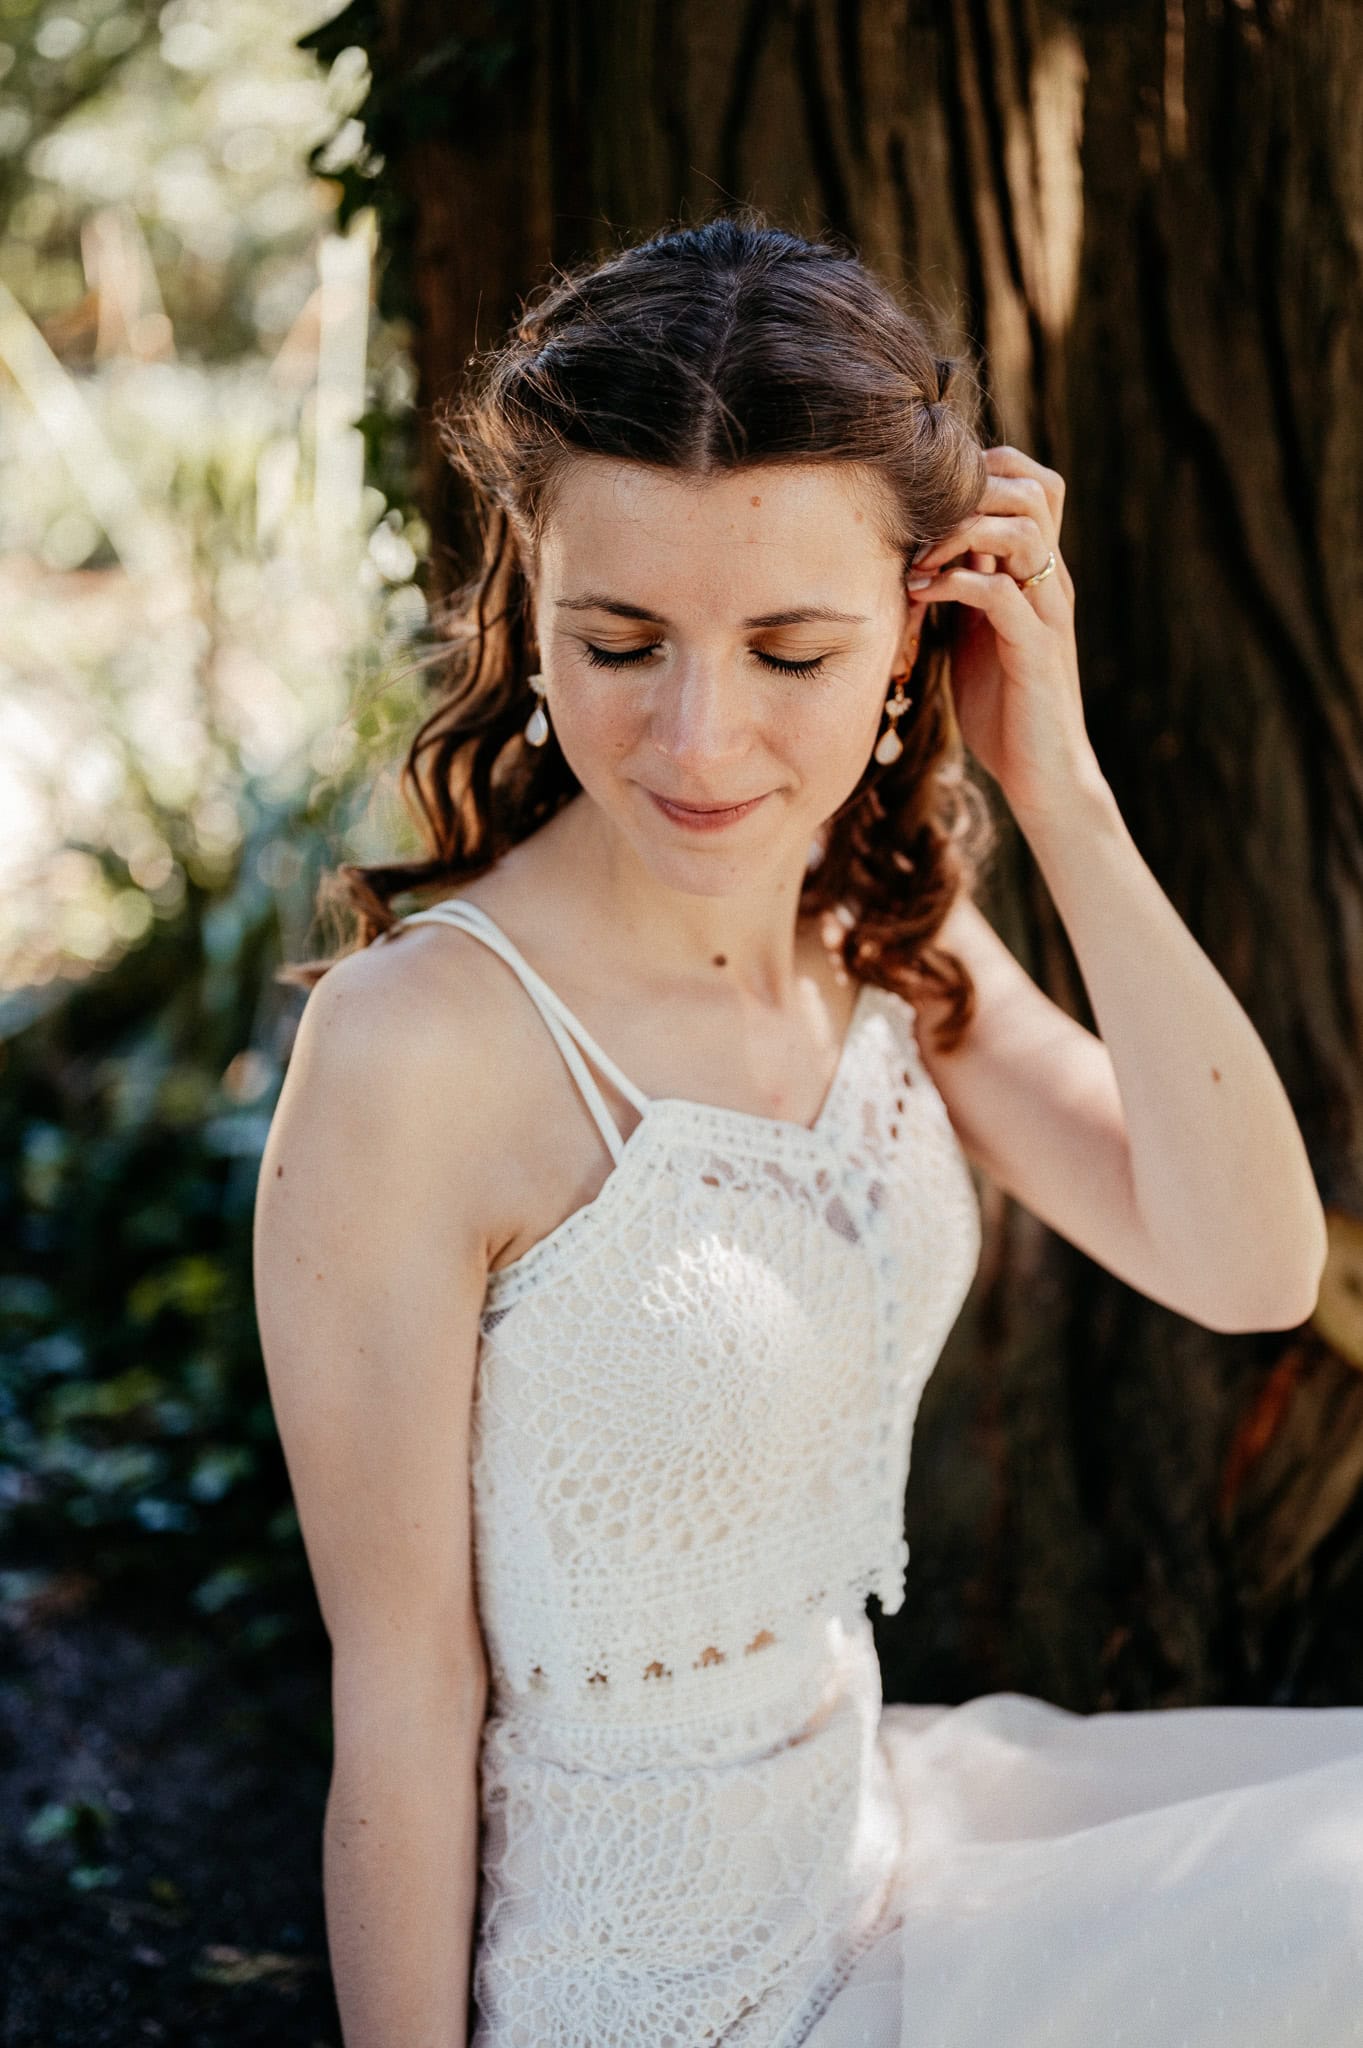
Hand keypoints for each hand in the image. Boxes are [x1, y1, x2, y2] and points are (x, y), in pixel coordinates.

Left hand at [906, 445, 1103, 828]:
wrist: (1042, 774)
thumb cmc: (1003, 706)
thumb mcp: (974, 634)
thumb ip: (961, 588)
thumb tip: (916, 550)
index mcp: (1039, 572)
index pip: (1033, 482)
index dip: (986, 470)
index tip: (931, 502)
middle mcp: (1052, 582)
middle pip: (1034, 489)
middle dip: (973, 490)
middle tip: (922, 525)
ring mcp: (1048, 614)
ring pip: (1022, 532)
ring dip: (961, 534)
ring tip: (919, 562)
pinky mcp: (1036, 651)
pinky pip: (999, 593)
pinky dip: (955, 583)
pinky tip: (920, 595)